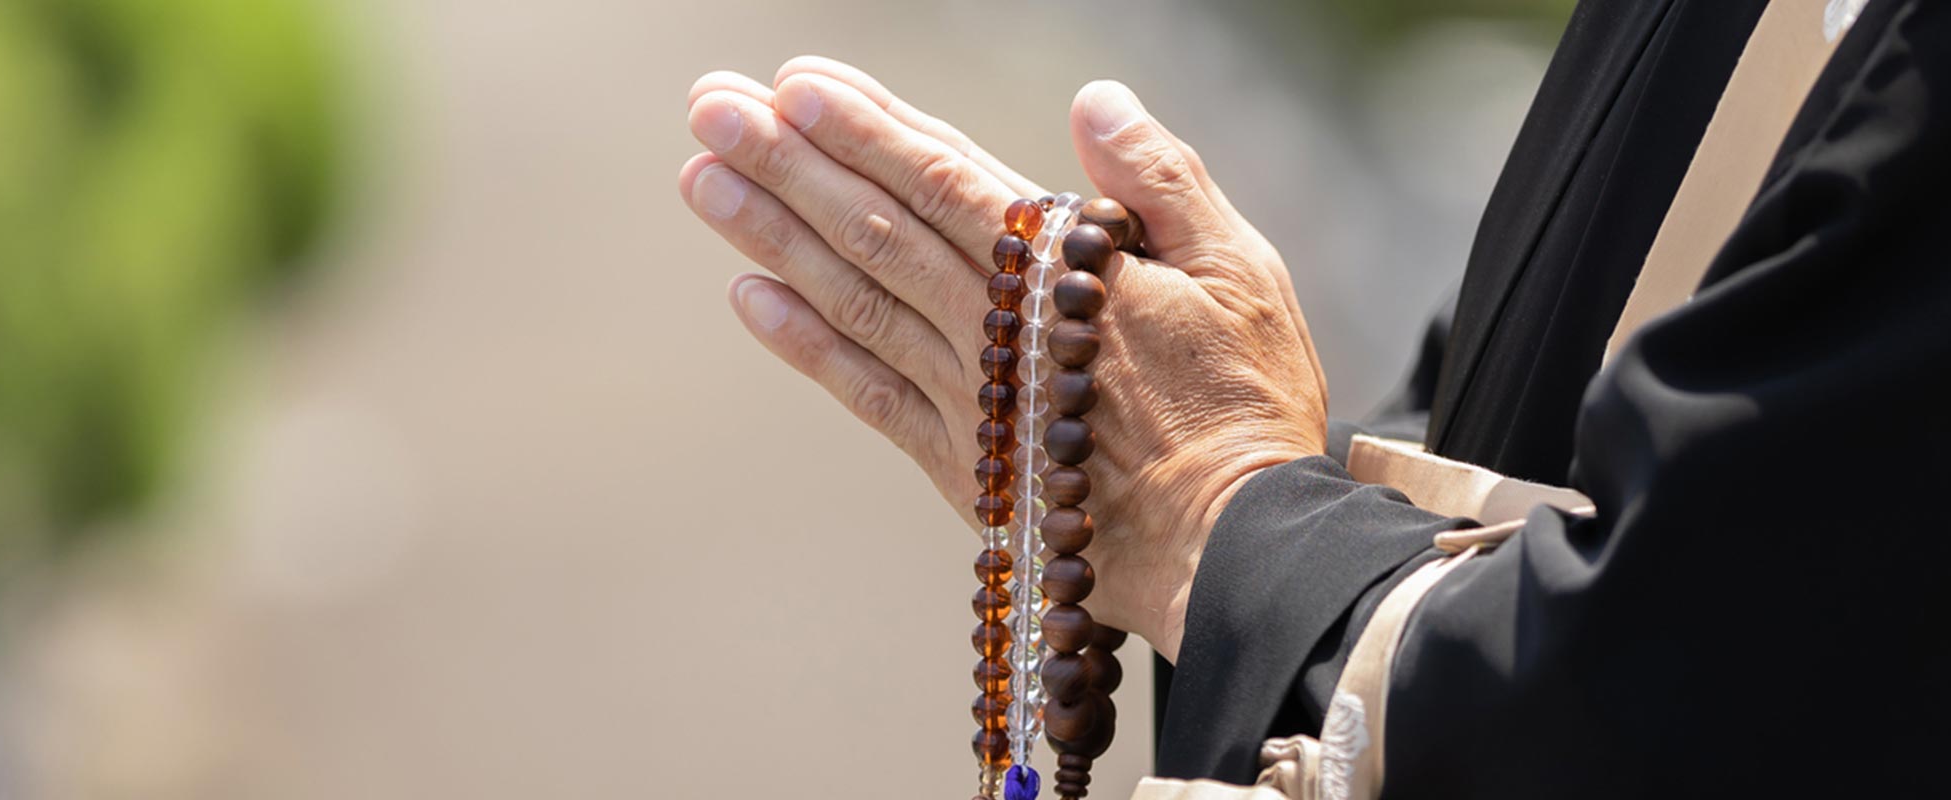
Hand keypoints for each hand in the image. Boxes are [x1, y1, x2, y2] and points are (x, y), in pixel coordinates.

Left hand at [679, 60, 1325, 660]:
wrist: (1237, 549)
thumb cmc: (1250, 403)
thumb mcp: (1240, 269)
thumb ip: (1161, 180)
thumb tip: (1092, 100)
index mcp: (1065, 267)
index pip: (944, 178)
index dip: (867, 126)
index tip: (795, 82)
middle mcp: (999, 326)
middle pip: (876, 226)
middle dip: (789, 160)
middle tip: (712, 109)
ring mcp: (970, 396)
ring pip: (853, 297)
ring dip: (772, 232)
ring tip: (699, 178)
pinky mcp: (961, 463)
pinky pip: (865, 392)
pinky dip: (804, 343)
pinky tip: (749, 295)